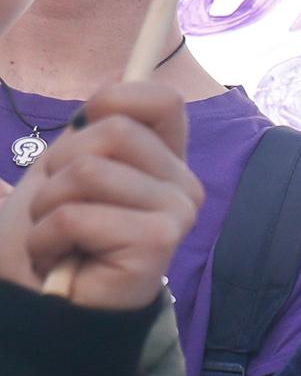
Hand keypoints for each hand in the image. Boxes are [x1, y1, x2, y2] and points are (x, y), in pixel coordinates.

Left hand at [0, 80, 200, 309]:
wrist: (42, 301)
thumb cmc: (53, 235)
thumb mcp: (67, 166)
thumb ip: (97, 127)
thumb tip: (121, 73)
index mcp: (166, 162)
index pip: (162, 100)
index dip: (114, 100)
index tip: (83, 129)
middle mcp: (182, 185)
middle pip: (114, 132)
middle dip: (58, 168)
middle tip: (59, 207)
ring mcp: (177, 214)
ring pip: (89, 170)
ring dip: (47, 205)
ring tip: (57, 235)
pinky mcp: (157, 242)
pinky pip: (79, 214)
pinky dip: (47, 237)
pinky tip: (60, 258)